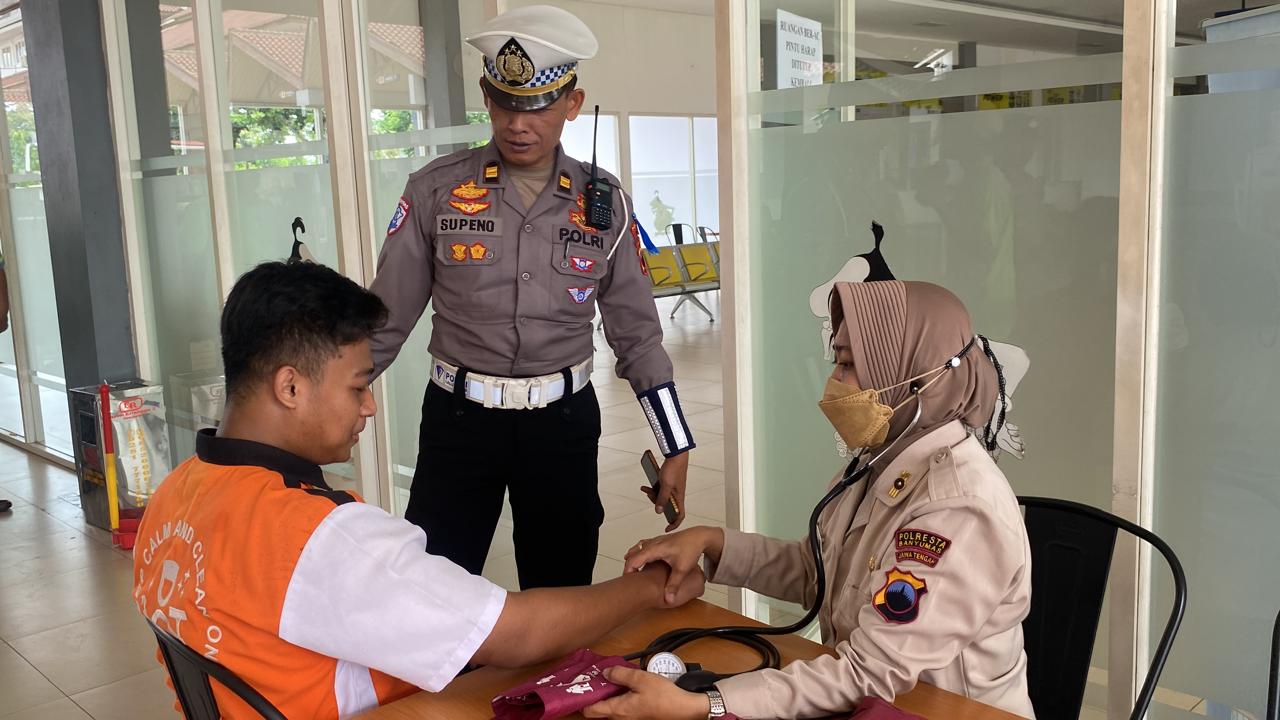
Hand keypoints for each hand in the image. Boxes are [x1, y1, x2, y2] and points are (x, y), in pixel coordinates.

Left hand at [582, 667, 709, 719]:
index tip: (583, 684)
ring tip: (611, 679)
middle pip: (599, 711)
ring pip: (611, 709)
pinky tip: (625, 686)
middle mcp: (620, 719)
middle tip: (597, 678)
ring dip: (608, 696)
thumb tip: (605, 672)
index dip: (583, 699)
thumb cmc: (663, 696)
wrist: (684, 710)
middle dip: (596, 695)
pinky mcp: (638, 717)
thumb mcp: (640, 679)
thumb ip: (620, 674)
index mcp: (617, 711)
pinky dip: (619, 698)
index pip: (589, 711)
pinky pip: (621, 709)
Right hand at [625, 527, 722, 605]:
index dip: (628, 570)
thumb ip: (673, 585)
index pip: (635, 559)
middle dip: (629, 566)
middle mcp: (653, 543)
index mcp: (655, 549)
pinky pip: (644, 546)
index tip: (626, 581)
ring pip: (638, 548)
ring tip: (630, 571)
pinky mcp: (659, 541)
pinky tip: (642, 562)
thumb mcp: (682, 569)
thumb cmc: (691, 549)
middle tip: (627, 579)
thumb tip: (668, 600)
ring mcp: (656, 540)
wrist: (699, 536)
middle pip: (634, 553)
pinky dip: (640, 553)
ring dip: (633, 558)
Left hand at [641, 451, 688, 530]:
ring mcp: (672, 489)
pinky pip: (659, 490)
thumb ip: (661, 499)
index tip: (667, 529)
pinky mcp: (668, 483)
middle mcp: (676, 495)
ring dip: (652, 495)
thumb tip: (658, 511)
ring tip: (645, 489)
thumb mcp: (665, 486)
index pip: (680, 515)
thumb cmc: (674, 469)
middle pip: (667, 506)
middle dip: (656, 504)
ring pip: (661, 497)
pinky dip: (652, 489)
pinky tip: (645, 486)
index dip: (675, 524)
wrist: (676, 455)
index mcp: (679, 498)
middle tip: (650, 496)